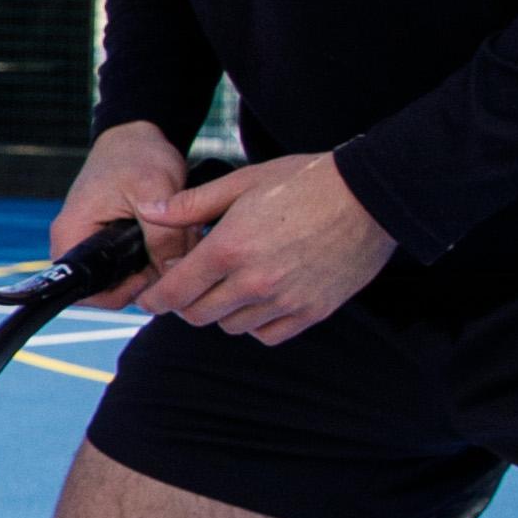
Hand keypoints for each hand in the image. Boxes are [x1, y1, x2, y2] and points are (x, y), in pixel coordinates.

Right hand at [52, 125, 188, 303]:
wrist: (135, 135)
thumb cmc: (136, 155)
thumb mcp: (155, 190)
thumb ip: (164, 236)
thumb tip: (175, 274)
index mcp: (72, 234)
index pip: (87, 289)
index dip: (122, 292)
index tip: (152, 275)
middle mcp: (77, 243)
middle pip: (108, 287)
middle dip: (145, 279)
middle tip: (171, 254)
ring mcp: (93, 242)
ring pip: (124, 278)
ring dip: (154, 267)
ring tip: (175, 241)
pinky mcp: (109, 240)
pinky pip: (131, 264)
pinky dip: (155, 256)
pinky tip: (171, 239)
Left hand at [131, 147, 394, 345]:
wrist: (369, 196)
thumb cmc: (304, 182)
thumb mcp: (241, 182)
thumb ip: (191, 205)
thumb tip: (149, 213)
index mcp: (230, 248)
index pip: (175, 292)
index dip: (154, 299)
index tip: (148, 299)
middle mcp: (254, 282)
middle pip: (198, 315)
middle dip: (186, 303)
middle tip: (190, 286)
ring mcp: (284, 300)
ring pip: (232, 326)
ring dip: (222, 311)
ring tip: (230, 285)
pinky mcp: (312, 312)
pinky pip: (267, 335)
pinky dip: (256, 324)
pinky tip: (258, 300)